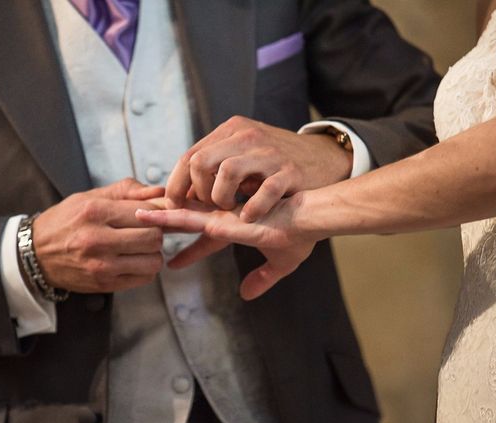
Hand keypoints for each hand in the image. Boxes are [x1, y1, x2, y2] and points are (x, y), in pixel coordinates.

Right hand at [32, 178, 164, 292]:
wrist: (36, 254)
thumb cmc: (65, 222)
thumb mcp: (90, 197)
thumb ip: (127, 191)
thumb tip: (160, 191)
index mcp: (95, 212)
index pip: (146, 213)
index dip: (156, 213)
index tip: (151, 215)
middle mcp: (97, 239)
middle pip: (153, 237)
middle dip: (156, 233)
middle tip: (147, 232)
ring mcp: (101, 265)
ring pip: (153, 261)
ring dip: (153, 254)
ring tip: (140, 248)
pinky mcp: (104, 284)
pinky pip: (144, 278)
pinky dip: (145, 269)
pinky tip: (133, 261)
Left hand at [136, 193, 316, 299]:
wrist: (312, 217)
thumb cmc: (300, 234)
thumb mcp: (280, 263)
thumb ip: (262, 278)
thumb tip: (246, 295)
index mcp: (235, 227)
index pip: (205, 239)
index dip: (188, 253)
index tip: (172, 263)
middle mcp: (225, 219)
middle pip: (188, 219)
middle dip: (165, 222)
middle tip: (139, 221)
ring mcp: (224, 218)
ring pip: (185, 216)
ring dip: (161, 217)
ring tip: (136, 216)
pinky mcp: (226, 220)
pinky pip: (193, 219)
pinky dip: (173, 218)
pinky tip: (155, 217)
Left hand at [165, 116, 351, 221]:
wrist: (324, 157)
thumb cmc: (274, 166)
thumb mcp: (242, 159)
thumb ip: (212, 174)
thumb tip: (176, 200)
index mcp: (230, 132)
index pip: (189, 156)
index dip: (176, 184)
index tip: (172, 205)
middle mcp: (247, 137)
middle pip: (201, 161)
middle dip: (197, 192)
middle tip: (206, 208)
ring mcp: (269, 154)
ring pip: (229, 171)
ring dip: (222, 198)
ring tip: (230, 210)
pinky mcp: (291, 171)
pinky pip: (266, 189)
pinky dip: (254, 207)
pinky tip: (250, 217)